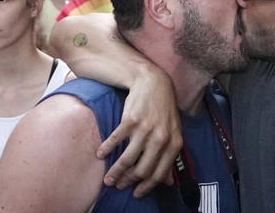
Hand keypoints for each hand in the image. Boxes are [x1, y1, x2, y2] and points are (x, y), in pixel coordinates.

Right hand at [96, 68, 181, 196]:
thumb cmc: (163, 109)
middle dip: (128, 181)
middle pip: (142, 170)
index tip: (136, 193)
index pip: (159, 173)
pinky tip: (100, 154)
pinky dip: (106, 149)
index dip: (146, 187)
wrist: (153, 82)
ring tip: (108, 178)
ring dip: (115, 172)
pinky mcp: (130, 120)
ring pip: (127, 160)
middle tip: (118, 185)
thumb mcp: (173, 132)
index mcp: (174, 143)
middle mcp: (161, 139)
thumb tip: (166, 181)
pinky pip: (115, 141)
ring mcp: (145, 130)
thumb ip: (170, 155)